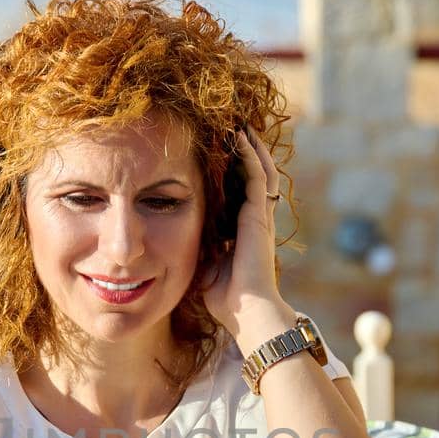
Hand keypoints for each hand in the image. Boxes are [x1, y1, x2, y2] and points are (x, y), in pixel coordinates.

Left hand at [202, 125, 291, 341]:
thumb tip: (178, 239)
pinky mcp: (259, 215)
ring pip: (260, 170)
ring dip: (250, 147)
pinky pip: (257, 177)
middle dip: (244, 153)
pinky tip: (239, 138)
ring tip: (239, 126)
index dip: (232, 172)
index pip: (239, 193)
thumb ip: (200, 249)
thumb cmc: (226, 298)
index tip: (219, 154)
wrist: (247, 311)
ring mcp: (260, 216)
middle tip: (232, 130)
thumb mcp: (205, 266)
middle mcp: (255, 220)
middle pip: (253, 176)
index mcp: (243, 231)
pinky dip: (249, 155)